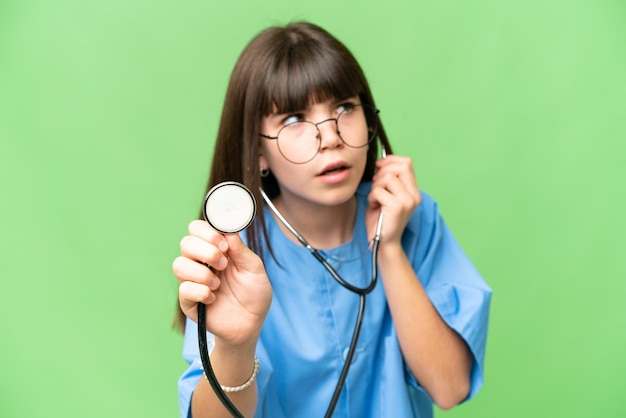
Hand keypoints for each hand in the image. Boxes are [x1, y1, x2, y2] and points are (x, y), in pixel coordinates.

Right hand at [173, 220, 271, 346]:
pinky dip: (201, 292)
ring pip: (179, 265)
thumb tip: (228, 233)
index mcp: (216, 250)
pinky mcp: (189, 301)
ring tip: (218, 284)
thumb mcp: (254, 268)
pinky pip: (184, 289)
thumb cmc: (254, 294)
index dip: (207, 232)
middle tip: (224, 264)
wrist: (251, 324)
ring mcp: (193, 281)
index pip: (198, 229)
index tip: (223, 244)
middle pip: (186, 243)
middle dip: (206, 251)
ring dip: (202, 273)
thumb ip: (241, 250)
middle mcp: (201, 262)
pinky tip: (213, 298)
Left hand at [366, 155, 421, 244]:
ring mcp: (407, 201)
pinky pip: (379, 191)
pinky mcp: (397, 207)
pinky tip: (374, 206)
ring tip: (375, 199)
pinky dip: (372, 197)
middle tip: (376, 186)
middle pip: (400, 167)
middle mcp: (414, 195)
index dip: (391, 160)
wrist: (382, 243)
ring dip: (375, 187)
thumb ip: (389, 179)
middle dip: (382, 173)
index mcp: (413, 191)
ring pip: (387, 177)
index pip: (407, 163)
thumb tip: (381, 162)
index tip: (379, 166)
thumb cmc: (381, 219)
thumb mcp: (387, 195)